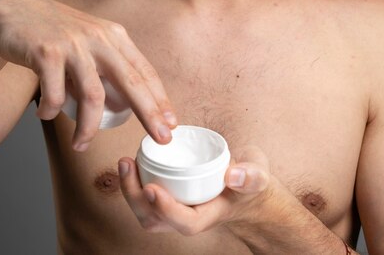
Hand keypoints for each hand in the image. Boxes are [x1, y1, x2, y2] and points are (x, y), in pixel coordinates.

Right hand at [0, 0, 176, 149]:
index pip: (143, 70)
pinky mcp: (47, 52)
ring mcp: (73, 44)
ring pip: (92, 96)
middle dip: (149, 113)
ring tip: (80, 144)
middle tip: (159, 138)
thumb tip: (124, 102)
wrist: (14, 13)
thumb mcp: (89, 40)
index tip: (170, 122)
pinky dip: (51, 111)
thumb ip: (107, 64)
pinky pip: (56, 94)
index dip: (160, 97)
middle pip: (130, 82)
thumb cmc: (54, 32)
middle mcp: (98, 37)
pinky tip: (45, 115)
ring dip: (88, 127)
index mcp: (112, 35)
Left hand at [118, 144, 271, 234]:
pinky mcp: (169, 197)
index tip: (152, 189)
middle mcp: (188, 216)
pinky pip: (146, 197)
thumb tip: (234, 174)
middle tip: (127, 165)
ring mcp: (176, 209)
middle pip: (155, 220)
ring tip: (125, 163)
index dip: (166, 209)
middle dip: (135, 197)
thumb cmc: (250, 182)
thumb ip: (251, 175)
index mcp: (209, 215)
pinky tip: (132, 161)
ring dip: (130, 190)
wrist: (247, 186)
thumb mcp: (259, 175)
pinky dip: (135, 183)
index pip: (184, 222)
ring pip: (145, 212)